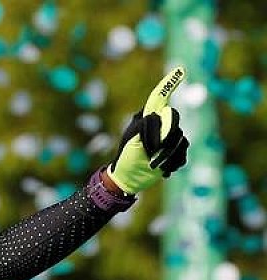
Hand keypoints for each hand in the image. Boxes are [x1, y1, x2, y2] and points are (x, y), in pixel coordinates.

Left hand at [107, 66, 189, 194]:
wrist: (129, 179)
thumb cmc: (126, 160)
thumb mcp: (132, 143)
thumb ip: (145, 128)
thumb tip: (160, 116)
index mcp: (146, 118)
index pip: (158, 99)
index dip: (169, 85)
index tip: (181, 70)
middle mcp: (158, 124)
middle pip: (175, 121)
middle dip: (165, 142)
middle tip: (152, 156)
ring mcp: (167, 137)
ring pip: (181, 140)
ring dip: (168, 157)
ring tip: (154, 166)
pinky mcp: (174, 150)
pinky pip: (183, 152)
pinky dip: (174, 163)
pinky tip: (162, 170)